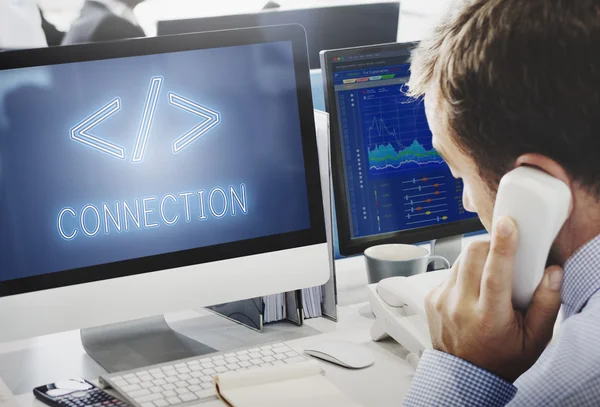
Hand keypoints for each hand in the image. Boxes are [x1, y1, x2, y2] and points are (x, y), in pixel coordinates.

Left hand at [425, 216, 563, 381]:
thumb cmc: (500, 358)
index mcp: (489, 317)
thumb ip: (546, 305)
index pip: (494, 273)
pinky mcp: (432, 297)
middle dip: (489, 244)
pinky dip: (464, 272)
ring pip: (459, 259)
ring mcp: (442, 301)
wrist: (464, 375)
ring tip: (488, 277)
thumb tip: (552, 273)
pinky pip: (449, 271)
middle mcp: (461, 306)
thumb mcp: (534, 340)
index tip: (508, 224)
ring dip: (476, 259)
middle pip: (472, 255)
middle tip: (502, 252)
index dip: (502, 245)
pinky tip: (472, 290)